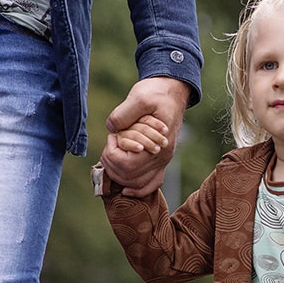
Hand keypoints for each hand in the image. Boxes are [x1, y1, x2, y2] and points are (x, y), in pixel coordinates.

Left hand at [99, 77, 189, 196]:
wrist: (172, 92)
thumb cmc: (157, 93)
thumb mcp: (139, 97)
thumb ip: (123, 115)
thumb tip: (112, 131)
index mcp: (158, 144)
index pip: (128, 165)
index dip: (113, 153)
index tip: (113, 136)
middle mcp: (162, 158)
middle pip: (129, 177)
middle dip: (112, 163)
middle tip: (110, 144)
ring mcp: (162, 161)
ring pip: (136, 184)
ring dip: (118, 174)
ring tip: (113, 155)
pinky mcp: (159, 160)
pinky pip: (151, 184)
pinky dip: (137, 190)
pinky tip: (126, 189)